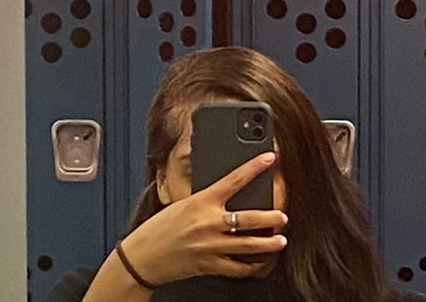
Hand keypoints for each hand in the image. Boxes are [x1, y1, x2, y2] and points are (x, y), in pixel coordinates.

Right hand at [120, 152, 287, 286]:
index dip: (254, 166)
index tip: (270, 158)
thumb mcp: (182, 204)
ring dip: (268, 243)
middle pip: (249, 218)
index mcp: (201, 201)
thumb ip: (206, 200)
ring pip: (248, 245)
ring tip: (280, 240)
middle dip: (271, 217)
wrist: (143, 257)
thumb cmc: (160, 228)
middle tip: (282, 216)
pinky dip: (251, 265)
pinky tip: (259, 261)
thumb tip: (227, 194)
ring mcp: (210, 246)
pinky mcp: (209, 266)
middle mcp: (208, 223)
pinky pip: (236, 267)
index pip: (234, 179)